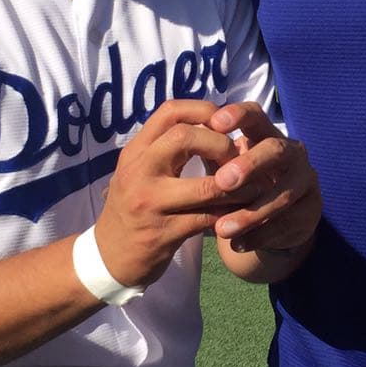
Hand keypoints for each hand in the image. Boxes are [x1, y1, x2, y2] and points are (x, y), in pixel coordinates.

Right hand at [93, 99, 252, 289]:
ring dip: (239, 185)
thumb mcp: (140, 171)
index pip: (170, 112)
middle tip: (239, 159)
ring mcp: (149, 203)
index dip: (204, 110)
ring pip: (207, 186)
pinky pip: (209, 219)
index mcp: (136, 152)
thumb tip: (219, 126)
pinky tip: (242, 212)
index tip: (226, 123)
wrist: (109, 256)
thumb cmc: (134, 208)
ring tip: (256, 185)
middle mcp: (138, 171)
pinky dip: (231, 214)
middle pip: (186, 138)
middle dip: (221, 145)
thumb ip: (169, 148)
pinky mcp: (163, 234)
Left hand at [205, 101, 320, 254]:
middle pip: (276, 150)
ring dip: (250, 213)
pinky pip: (286, 224)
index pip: (256, 115)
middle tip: (222, 181)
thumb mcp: (228, 167)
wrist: (274, 222)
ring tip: (221, 229)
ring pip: (282, 195)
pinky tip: (237, 244)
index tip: (215, 124)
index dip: (238, 115)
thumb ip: (211, 155)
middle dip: (250, 164)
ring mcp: (306, 182)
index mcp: (267, 135)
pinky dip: (259, 236)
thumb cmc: (243, 185)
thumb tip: (182, 140)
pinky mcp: (311, 211)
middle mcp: (292, 153)